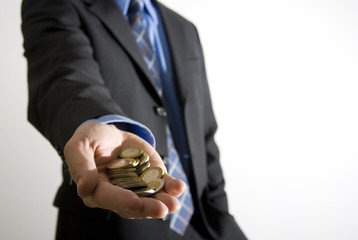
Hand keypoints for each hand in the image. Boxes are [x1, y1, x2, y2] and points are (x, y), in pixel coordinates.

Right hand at [64, 122, 185, 218]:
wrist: (109, 134)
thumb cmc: (91, 140)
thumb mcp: (79, 146)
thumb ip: (80, 165)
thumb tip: (84, 188)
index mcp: (97, 190)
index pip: (109, 198)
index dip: (122, 201)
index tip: (136, 203)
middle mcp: (118, 193)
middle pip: (133, 205)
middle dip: (148, 208)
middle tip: (161, 210)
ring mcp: (137, 187)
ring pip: (150, 199)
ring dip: (163, 202)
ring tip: (174, 204)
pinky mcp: (151, 178)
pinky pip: (162, 185)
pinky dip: (171, 187)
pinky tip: (179, 187)